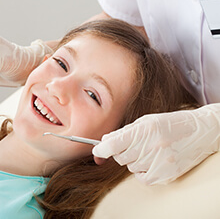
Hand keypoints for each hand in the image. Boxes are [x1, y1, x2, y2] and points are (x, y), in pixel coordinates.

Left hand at [93, 104, 219, 184]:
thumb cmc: (170, 123)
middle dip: (121, 151)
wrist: (200, 132)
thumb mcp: (146, 121)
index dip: (101, 149)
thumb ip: (124, 132)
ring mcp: (159, 162)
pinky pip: (142, 178)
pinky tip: (154, 160)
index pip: (113, 145)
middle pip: (120, 157)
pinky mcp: (165, 175)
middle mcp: (151, 147)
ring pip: (131, 167)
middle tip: (134, 144)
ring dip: (134, 160)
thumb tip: (104, 141)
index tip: (97, 151)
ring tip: (150, 149)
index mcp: (144, 130)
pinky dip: (143, 170)